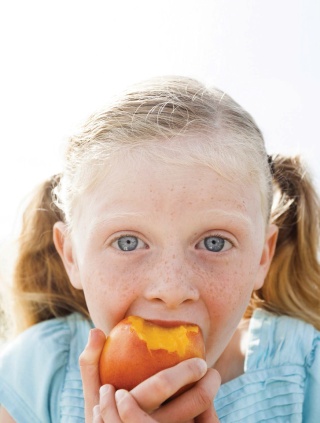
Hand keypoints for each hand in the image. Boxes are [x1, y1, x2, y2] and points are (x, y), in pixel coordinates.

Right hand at [80, 328, 220, 421]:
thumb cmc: (101, 411)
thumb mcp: (92, 390)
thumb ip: (90, 361)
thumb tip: (96, 330)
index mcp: (129, 407)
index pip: (160, 387)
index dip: (185, 372)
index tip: (200, 361)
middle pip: (188, 406)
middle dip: (207, 387)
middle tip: (213, 372)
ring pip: (195, 420)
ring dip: (209, 402)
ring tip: (212, 384)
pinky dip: (204, 419)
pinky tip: (208, 405)